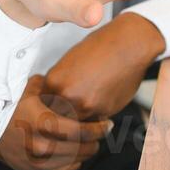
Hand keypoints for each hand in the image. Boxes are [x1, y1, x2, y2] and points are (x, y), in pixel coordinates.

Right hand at [0, 75, 111, 169]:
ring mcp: (35, 162)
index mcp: (40, 123)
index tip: (108, 124)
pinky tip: (76, 156)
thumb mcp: (30, 89)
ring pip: (72, 162)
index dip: (98, 128)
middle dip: (95, 141)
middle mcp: (39, 145)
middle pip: (79, 148)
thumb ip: (54, 87)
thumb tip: (74, 81)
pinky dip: (71, 165)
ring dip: (85, 153)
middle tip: (103, 132)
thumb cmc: (9, 105)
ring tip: (91, 143)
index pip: (79, 131)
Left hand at [43, 13, 165, 120]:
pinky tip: (102, 104)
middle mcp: (66, 95)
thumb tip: (52, 101)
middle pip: (56, 119)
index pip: (41, 106)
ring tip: (88, 109)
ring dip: (80, 122)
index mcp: (54, 81)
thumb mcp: (69, 62)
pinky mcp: (103, 111)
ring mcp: (85, 105)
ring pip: (75, 125)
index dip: (48, 109)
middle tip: (71, 113)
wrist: (128, 44)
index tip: (53, 110)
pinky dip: (97, 118)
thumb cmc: (101, 47)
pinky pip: (94, 122)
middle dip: (63, 118)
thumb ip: (59, 84)